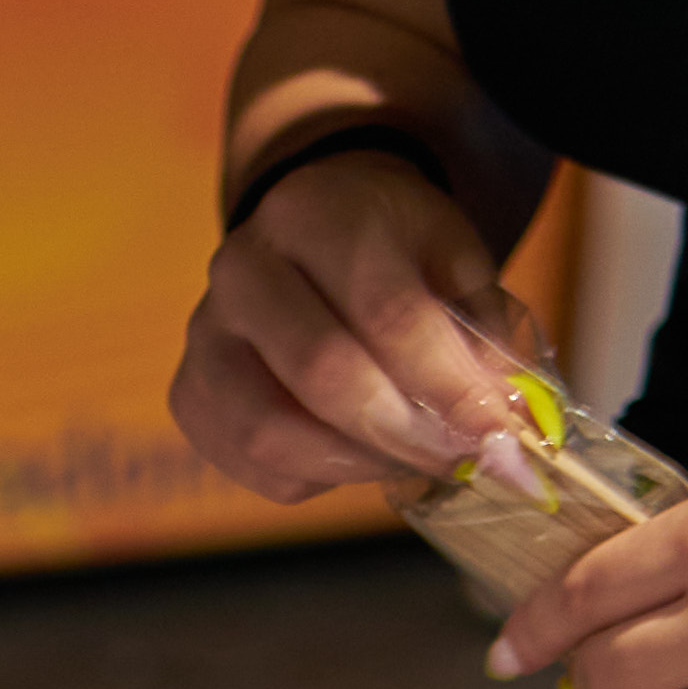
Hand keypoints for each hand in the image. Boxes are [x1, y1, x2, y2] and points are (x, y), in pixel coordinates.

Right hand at [169, 146, 537, 496]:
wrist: (307, 231)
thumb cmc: (389, 246)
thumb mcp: (452, 254)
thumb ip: (478, 330)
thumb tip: (497, 421)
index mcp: (314, 212)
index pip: (387, 312)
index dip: (447, 384)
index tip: (496, 430)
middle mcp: (242, 267)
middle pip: (324, 373)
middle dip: (405, 433)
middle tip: (459, 458)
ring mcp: (205, 335)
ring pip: (270, 432)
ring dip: (356, 463)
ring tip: (409, 459)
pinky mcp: (190, 394)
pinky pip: (250, 464)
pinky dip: (315, 476)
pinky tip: (357, 454)